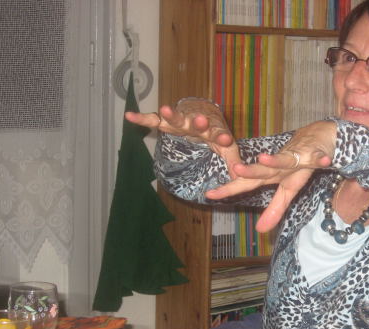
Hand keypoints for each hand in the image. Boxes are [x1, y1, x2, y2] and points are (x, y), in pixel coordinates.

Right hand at [125, 98, 241, 178]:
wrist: (205, 115)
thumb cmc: (217, 136)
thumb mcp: (228, 150)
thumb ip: (233, 163)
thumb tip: (239, 179)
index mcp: (214, 132)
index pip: (219, 134)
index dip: (222, 137)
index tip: (226, 140)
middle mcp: (198, 124)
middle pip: (198, 123)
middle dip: (199, 123)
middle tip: (201, 121)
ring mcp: (182, 122)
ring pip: (177, 118)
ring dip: (172, 114)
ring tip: (165, 109)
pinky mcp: (166, 122)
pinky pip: (152, 120)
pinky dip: (141, 118)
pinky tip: (129, 116)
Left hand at [205, 120, 336, 231]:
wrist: (321, 136)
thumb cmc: (301, 162)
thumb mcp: (289, 189)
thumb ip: (274, 209)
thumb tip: (259, 230)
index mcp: (271, 175)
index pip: (247, 183)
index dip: (229, 188)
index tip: (209, 194)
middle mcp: (280, 164)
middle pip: (262, 170)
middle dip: (250, 170)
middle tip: (235, 169)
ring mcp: (297, 157)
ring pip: (285, 159)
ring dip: (276, 159)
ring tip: (264, 159)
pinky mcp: (315, 152)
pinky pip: (317, 157)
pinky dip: (319, 159)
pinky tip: (323, 160)